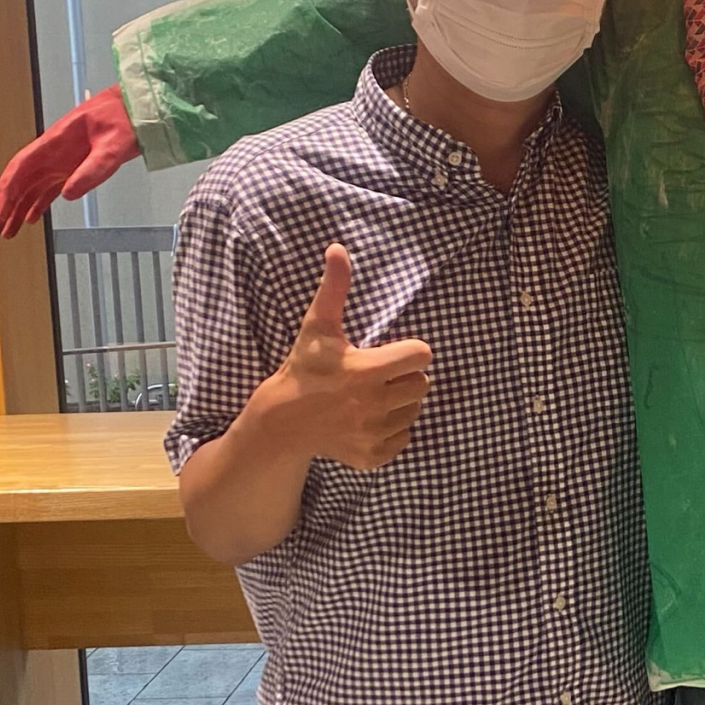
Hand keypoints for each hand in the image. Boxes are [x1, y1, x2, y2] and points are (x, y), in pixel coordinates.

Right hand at [0, 88, 139, 237]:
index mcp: (56, 141)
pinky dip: (37, 204)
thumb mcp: (114, 146)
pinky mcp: (72, 167)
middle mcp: (53, 152)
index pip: (22, 168)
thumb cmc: (125, 118)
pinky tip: (30, 218)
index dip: (8, 191)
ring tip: (6, 231)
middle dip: (4, 206)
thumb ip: (93, 169)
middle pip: (20, 181)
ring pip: (31, 187)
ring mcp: (61, 160)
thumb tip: (68, 193)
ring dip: (17, 209)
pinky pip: (48, 188)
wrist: (136, 107)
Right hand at [255, 244, 431, 470]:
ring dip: (401, 402)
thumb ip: (334, 287)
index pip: (422, 355)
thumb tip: (338, 248)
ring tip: (373, 396)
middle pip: (422, 384)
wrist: (282, 422)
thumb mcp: (317, 326)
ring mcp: (372, 433)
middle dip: (405, 376)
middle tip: (379, 375)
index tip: (390, 352)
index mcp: (366, 371)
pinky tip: (368, 419)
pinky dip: (392, 429)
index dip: (409, 350)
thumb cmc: (304, 368)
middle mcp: (373, 405)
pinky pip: (403, 438)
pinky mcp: (371, 456)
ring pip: (414, 411)